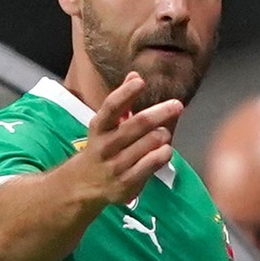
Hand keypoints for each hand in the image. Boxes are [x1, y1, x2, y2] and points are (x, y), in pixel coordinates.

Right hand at [71, 72, 180, 206]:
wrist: (82, 185)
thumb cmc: (101, 149)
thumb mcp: (105, 125)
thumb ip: (121, 101)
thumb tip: (134, 75)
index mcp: (99, 127)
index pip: (111, 106)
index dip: (126, 92)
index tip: (140, 81)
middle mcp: (106, 145)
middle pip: (138, 124)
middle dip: (160, 112)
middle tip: (176, 105)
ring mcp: (116, 165)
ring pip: (149, 143)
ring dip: (163, 134)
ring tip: (164, 133)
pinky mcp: (127, 182)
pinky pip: (152, 164)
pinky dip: (164, 154)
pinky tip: (165, 150)